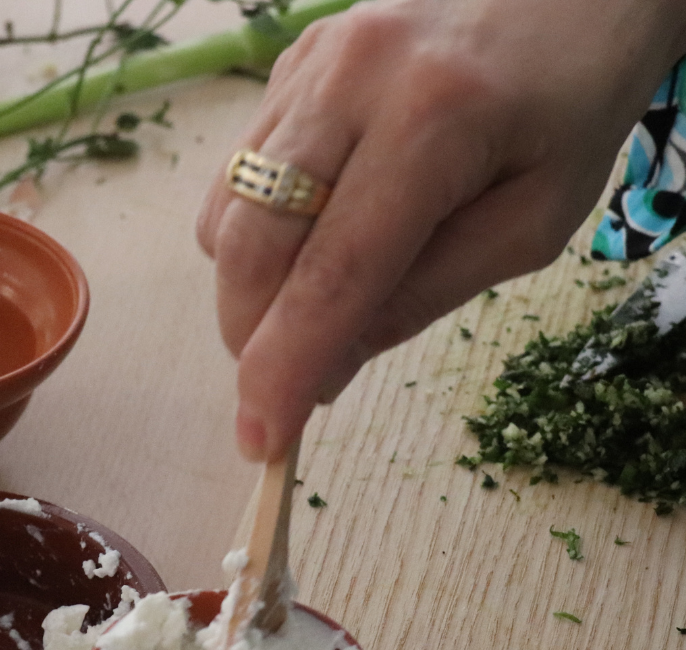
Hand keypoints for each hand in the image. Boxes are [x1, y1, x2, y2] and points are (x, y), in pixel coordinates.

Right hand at [196, 0, 685, 459]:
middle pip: (253, 246)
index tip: (258, 440)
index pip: (333, 276)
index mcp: (434, 121)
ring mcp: (309, 64)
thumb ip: (420, 298)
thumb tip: (322, 369)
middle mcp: (352, 79)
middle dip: (250, 339)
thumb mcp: (527, 227)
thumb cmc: (567, 108)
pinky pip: (236, 176)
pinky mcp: (289, 65)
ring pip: (228, 215)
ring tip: (309, 307)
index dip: (285, 370)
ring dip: (248, 291)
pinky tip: (308, 238)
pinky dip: (254, 236)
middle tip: (281, 386)